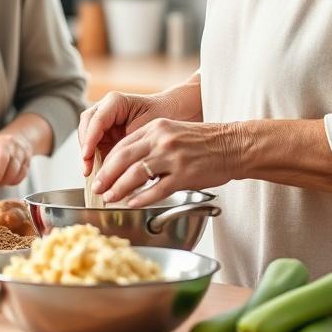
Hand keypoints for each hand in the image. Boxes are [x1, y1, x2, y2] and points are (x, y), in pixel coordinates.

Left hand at [0, 132, 33, 185]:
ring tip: (1, 180)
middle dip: (4, 178)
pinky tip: (8, 178)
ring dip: (9, 180)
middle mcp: (14, 146)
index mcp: (1, 142)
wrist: (12, 140)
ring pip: (20, 171)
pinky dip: (15, 180)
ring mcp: (23, 153)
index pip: (2, 157)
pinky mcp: (28, 160)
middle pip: (13, 166)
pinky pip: (24, 174)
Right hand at [78, 90, 181, 176]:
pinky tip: (98, 172)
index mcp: (116, 102)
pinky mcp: (106, 133)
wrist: (173, 113)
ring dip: (87, 155)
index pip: (97, 119)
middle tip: (87, 169)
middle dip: (85, 148)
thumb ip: (134, 145)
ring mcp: (104, 121)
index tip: (87, 156)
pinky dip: (94, 159)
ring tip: (90, 174)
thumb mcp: (149, 131)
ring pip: (87, 136)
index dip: (90, 139)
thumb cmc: (163, 117)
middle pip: (86, 125)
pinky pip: (94, 145)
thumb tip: (122, 170)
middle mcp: (106, 109)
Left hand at [91, 118, 234, 206]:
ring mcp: (173, 157)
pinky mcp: (185, 175)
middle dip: (106, 175)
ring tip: (110, 198)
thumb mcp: (174, 132)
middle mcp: (162, 140)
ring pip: (136, 174)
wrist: (234, 146)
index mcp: (157, 128)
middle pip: (123, 158)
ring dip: (119, 188)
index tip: (99, 173)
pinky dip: (141, 198)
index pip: (123, 145)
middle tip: (98, 188)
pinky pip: (157, 189)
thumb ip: (152, 143)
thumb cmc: (204, 142)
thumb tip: (128, 163)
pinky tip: (132, 203)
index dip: (107, 161)